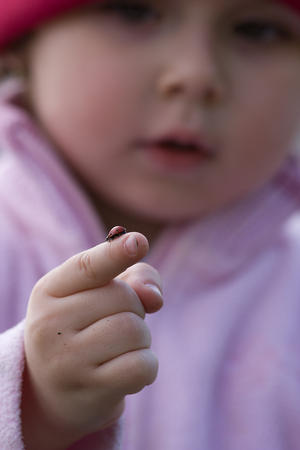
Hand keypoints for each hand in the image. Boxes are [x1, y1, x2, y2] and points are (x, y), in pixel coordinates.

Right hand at [22, 232, 162, 449]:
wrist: (54, 387)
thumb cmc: (85, 328)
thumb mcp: (99, 294)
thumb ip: (134, 278)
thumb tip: (154, 296)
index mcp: (49, 291)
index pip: (87, 267)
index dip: (116, 253)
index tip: (139, 242)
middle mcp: (49, 323)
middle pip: (125, 297)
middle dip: (134, 309)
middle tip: (113, 325)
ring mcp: (66, 360)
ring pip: (135, 330)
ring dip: (141, 339)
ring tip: (118, 349)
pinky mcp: (88, 390)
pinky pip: (142, 366)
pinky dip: (146, 366)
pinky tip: (125, 371)